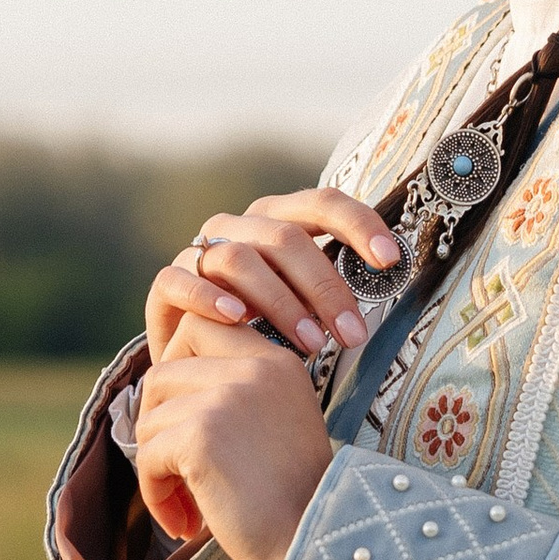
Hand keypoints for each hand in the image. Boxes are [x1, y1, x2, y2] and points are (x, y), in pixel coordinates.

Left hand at [132, 328, 335, 559]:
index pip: (200, 325)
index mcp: (277, 361)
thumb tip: (157, 383)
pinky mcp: (201, 435)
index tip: (186, 420)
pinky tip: (182, 520)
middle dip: (156, 422)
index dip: (176, 367)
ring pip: (150, 416)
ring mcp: (227, 398)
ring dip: (156, 464)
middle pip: (163, 370)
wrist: (312, 546)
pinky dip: (154, 492)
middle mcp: (255, 368)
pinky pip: (147, 453)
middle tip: (174, 466)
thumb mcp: (273, 425)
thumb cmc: (292, 501)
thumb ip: (231, 392)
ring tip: (186, 503)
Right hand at [149, 188, 400, 364]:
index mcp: (280, 219)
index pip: (323, 203)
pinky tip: (239, 321)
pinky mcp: (168, 284)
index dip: (359, 225)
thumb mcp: (305, 301)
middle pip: (285, 238)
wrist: (196, 356)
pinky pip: (182, 280)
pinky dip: (211, 299)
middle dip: (325, 287)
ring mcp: (201, 251)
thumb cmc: (264, 326)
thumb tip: (390, 283)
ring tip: (311, 343)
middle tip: (353, 334)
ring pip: (240, 260)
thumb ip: (335, 287)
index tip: (390, 260)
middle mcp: (240, 226)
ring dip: (280, 302)